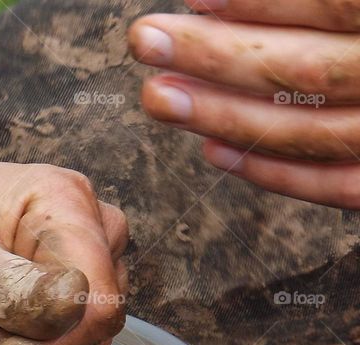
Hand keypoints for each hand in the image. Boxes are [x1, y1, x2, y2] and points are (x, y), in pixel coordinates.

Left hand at [130, 0, 359, 206]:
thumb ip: (327, 2)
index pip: (337, 5)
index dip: (263, 3)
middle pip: (304, 70)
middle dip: (215, 57)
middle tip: (146, 41)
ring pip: (307, 131)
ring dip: (223, 114)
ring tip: (159, 95)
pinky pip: (335, 186)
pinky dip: (271, 172)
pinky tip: (212, 150)